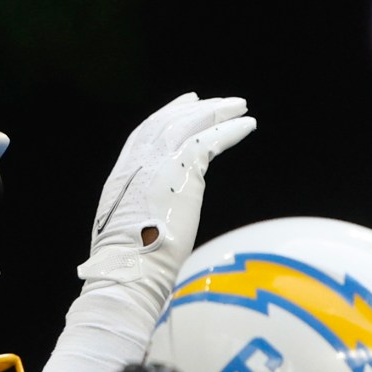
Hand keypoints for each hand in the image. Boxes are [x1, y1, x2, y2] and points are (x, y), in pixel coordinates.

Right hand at [78, 92, 254, 293]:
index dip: (166, 116)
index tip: (185, 104)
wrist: (129, 270)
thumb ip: (142, 217)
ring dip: (217, 112)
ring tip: (241, 106)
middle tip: (218, 100)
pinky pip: (210, 140)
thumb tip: (154, 228)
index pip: (144, 134)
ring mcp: (156, 163)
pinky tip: (248, 125)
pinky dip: (231, 130)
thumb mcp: (129, 232)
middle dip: (194, 108)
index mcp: (122, 177)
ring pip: (190, 124)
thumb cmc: (131, 267)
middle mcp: (136, 163)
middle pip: (168, 122)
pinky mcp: (180, 170)